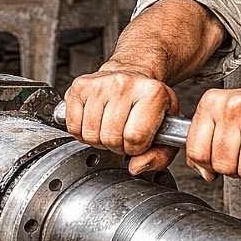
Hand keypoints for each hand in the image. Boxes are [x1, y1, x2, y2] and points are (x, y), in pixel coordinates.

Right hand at [63, 65, 181, 175]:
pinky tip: (95, 123)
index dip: (134, 148)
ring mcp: (100, 84)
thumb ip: (160, 156)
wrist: (132, 74)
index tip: (137, 141)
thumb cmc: (149, 103)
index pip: (135, 137)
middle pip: (111, 137)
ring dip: (99, 140)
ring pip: (90, 134)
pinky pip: (74, 126)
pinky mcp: (80, 86)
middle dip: (116, 145)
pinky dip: (82, 132)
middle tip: (122, 135)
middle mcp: (125, 84)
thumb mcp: (167, 129)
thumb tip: (136, 167)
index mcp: (153, 93)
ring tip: (109, 128)